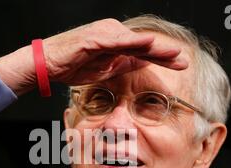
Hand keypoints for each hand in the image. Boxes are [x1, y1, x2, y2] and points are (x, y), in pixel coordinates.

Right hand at [0, 18, 187, 95]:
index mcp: (116, 43)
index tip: (180, 65)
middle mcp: (112, 34)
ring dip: (154, 47)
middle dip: (165, 52)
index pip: (144, 51)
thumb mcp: (103, 70)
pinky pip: (116, 40)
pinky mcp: (93, 38)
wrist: (47, 65)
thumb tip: (141, 63)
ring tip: (173, 53)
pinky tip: (147, 45)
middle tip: (184, 60)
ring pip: (134, 40)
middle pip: (143, 44)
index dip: (163, 58)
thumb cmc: (72, 66)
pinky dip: (132, 42)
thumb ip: (122, 64)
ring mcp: (103, 34)